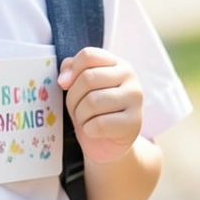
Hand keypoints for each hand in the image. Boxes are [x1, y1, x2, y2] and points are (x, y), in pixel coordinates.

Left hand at [56, 47, 142, 163]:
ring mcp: (135, 99)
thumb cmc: (92, 111)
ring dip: (80, 115)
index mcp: (117, 63)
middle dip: (73, 97)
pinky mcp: (134, 123)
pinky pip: (100, 124)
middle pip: (88, 78)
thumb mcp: (80, 88)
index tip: (65, 85)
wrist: (107, 144)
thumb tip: (64, 78)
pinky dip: (88, 129)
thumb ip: (72, 71)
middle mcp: (130, 77)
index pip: (88, 55)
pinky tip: (93, 131)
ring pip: (92, 102)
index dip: (71, 71)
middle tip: (76, 109)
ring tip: (85, 120)